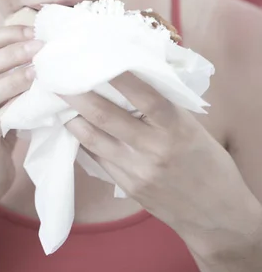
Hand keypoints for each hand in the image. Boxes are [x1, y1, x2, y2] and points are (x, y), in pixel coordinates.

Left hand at [64, 73, 250, 247]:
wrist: (216, 215)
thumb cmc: (207, 161)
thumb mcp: (192, 128)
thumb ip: (163, 106)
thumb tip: (132, 78)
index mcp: (175, 127)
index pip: (144, 96)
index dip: (118, 76)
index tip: (94, 57)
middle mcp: (153, 148)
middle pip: (106, 117)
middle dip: (77, 95)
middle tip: (56, 77)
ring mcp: (137, 170)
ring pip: (93, 138)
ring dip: (71, 117)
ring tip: (56, 99)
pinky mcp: (127, 186)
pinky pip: (96, 158)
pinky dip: (82, 140)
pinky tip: (71, 126)